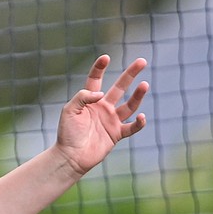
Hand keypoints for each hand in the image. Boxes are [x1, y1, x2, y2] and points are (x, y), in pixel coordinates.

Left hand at [55, 55, 147, 174]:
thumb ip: (83, 97)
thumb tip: (101, 94)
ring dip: (138, 95)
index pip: (95, 80)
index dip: (100, 68)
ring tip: (145, 84)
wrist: (70, 156)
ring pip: (129, 105)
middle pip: (120, 87)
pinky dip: (139, 123)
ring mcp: (111, 120)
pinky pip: (132, 127)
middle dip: (130, 74)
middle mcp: (103, 108)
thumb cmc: (67, 133)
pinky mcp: (117, 134)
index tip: (106, 57)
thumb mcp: (69, 110)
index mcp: (89, 100)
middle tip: (142, 61)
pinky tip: (141, 117)